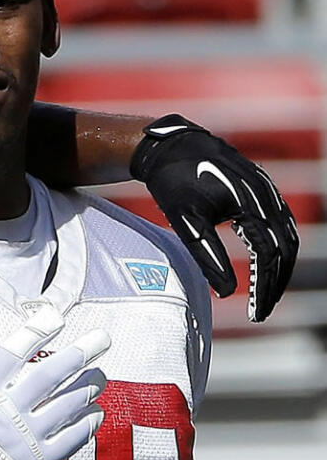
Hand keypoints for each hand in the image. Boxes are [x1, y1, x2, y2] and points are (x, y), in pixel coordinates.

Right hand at [0, 308, 108, 459]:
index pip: (13, 352)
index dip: (37, 331)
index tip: (57, 317)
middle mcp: (6, 411)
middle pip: (50, 374)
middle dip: (80, 353)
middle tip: (103, 338)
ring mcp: (24, 438)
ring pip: (66, 404)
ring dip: (88, 386)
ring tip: (102, 374)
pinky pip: (71, 439)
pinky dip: (87, 424)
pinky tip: (96, 412)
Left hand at [130, 114, 298, 321]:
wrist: (172, 146)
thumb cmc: (175, 183)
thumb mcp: (186, 221)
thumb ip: (207, 255)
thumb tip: (227, 293)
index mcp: (250, 204)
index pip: (268, 255)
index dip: (264, 287)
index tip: (256, 314)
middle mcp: (266, 197)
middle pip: (285, 248)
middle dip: (275, 283)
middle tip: (262, 312)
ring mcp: (268, 192)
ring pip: (287, 236)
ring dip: (279, 268)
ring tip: (265, 296)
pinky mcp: (263, 191)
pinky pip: (281, 224)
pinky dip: (278, 249)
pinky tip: (266, 267)